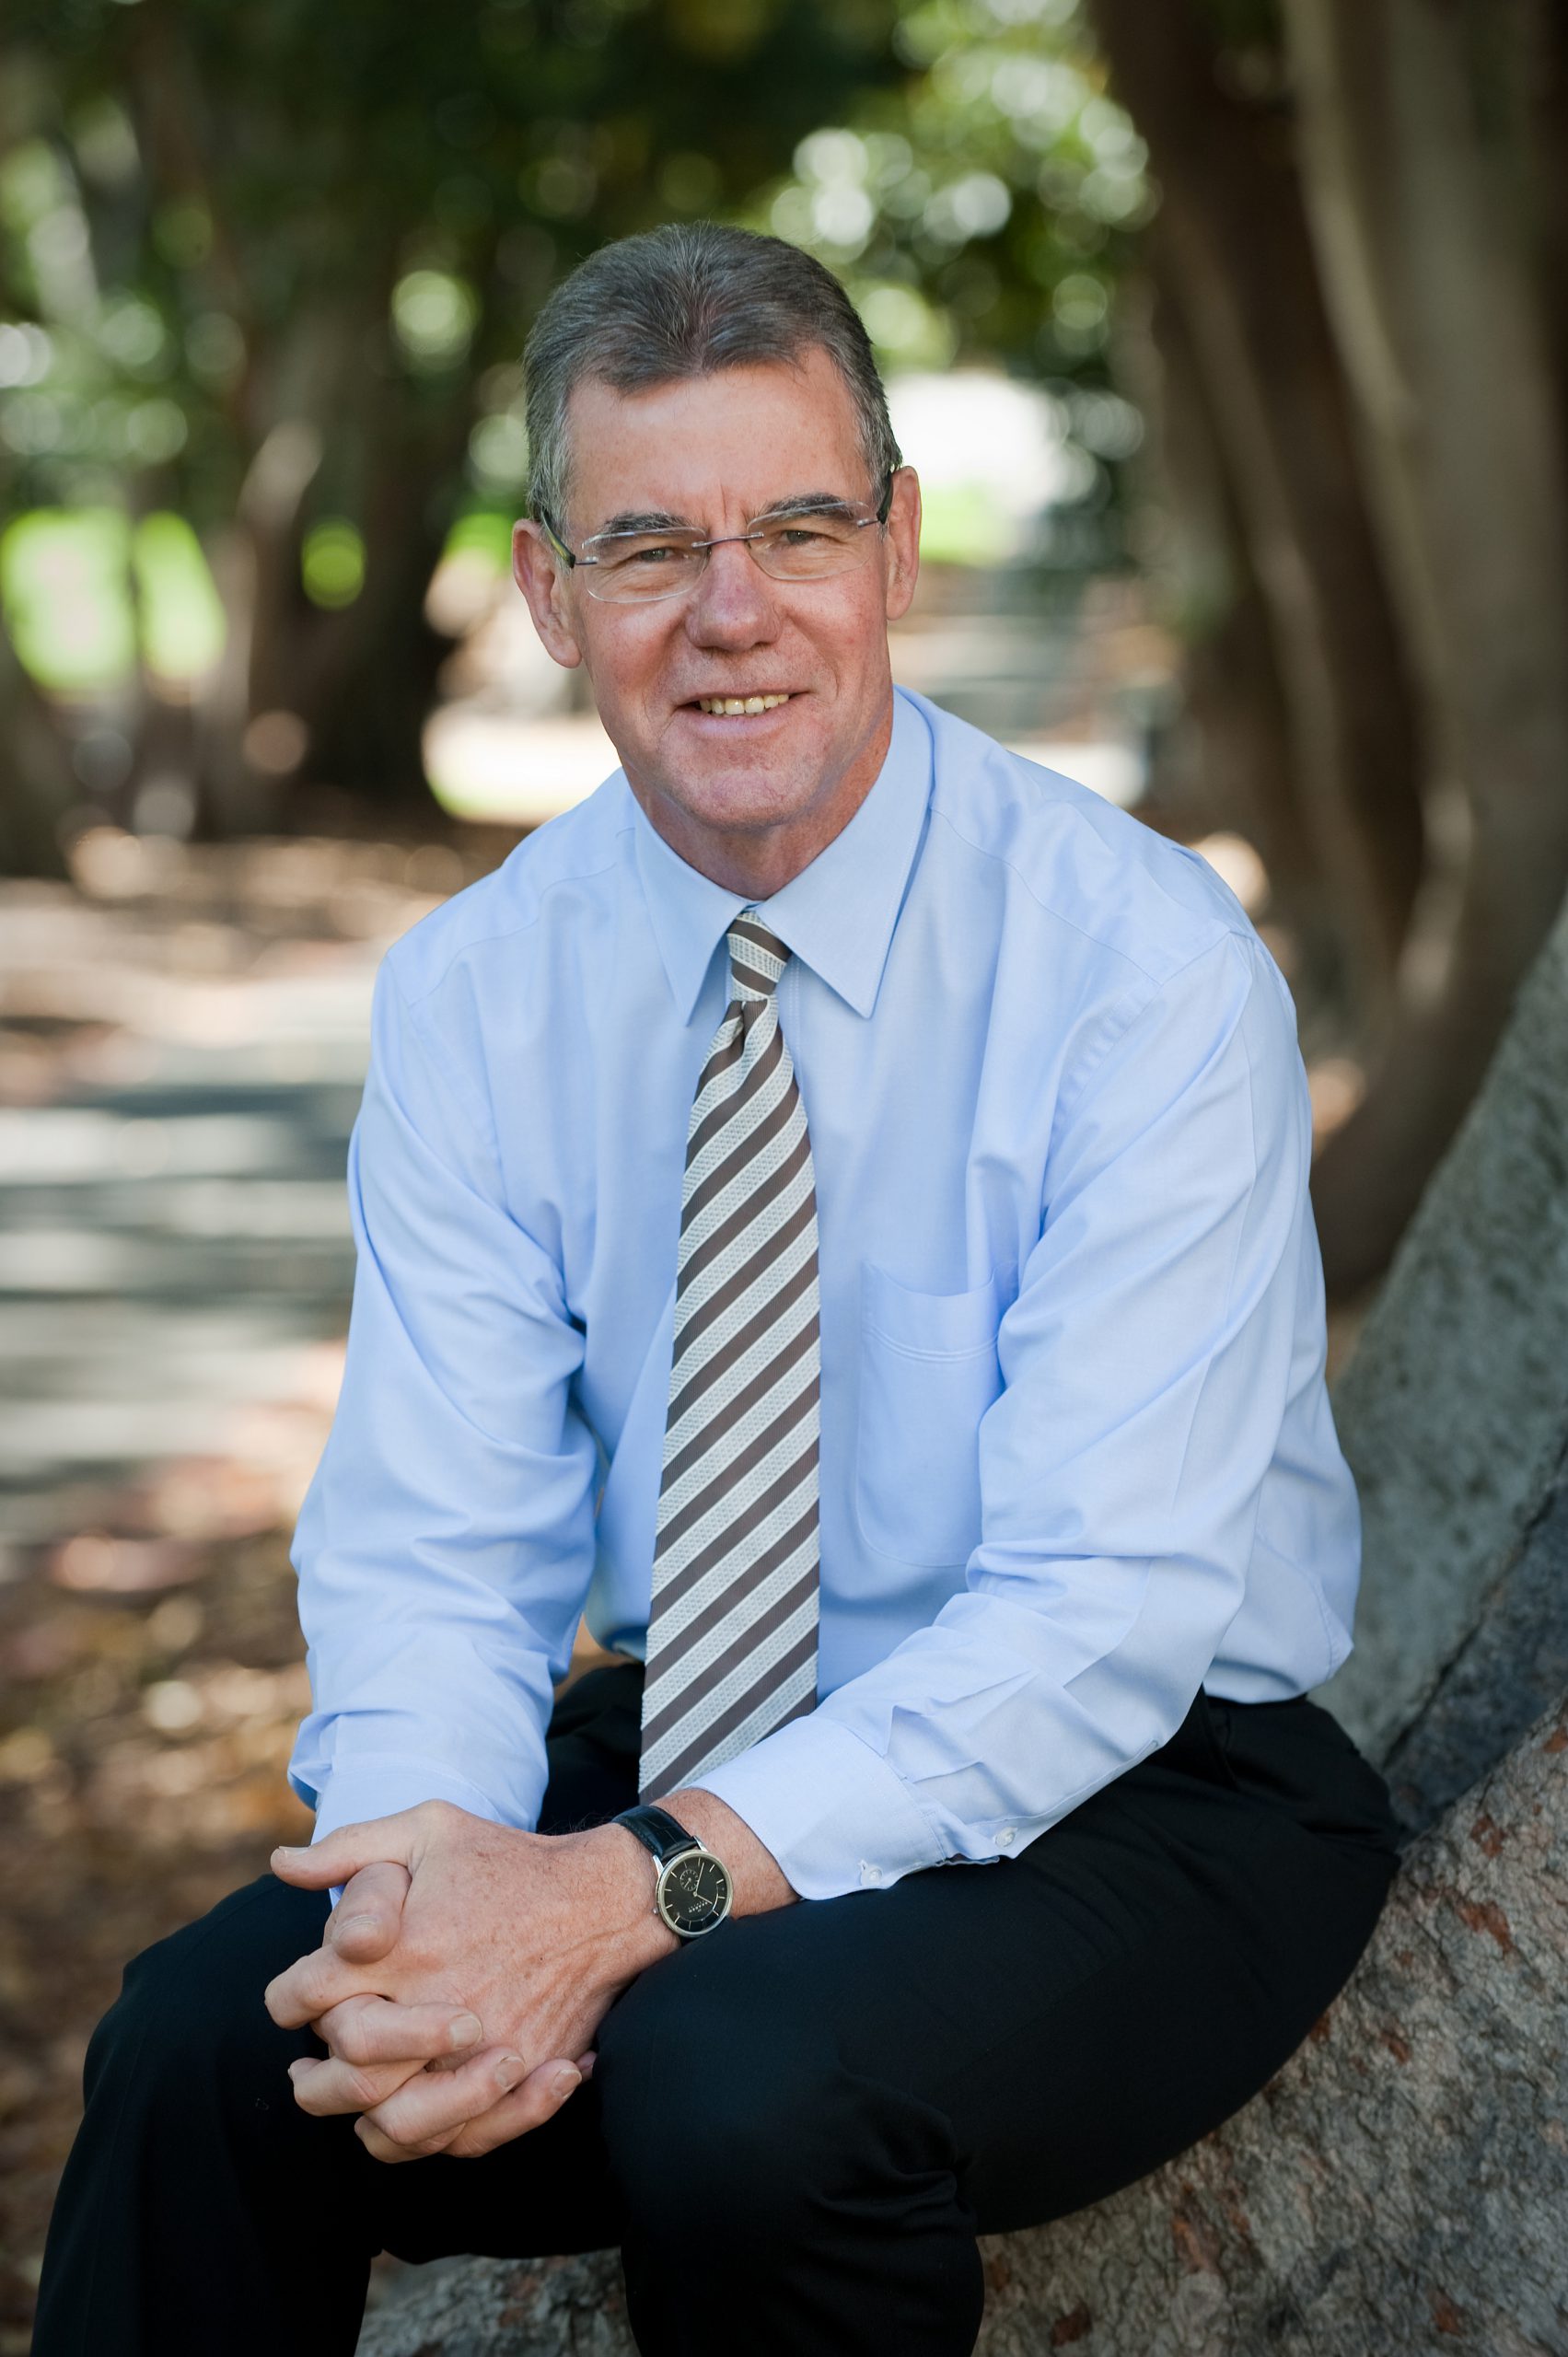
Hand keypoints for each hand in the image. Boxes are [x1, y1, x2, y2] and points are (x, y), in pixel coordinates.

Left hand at [266, 1802, 673, 2161]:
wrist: (604, 1898)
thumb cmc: (510, 1861)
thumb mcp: (430, 1828)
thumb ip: (350, 1848)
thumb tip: (280, 1863)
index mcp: (399, 1949)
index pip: (302, 1997)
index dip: (287, 2002)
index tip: (296, 2001)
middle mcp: (431, 2008)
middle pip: (341, 2076)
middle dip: (314, 2078)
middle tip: (307, 2070)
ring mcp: (478, 2053)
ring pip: (393, 2125)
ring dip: (363, 2117)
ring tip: (355, 2100)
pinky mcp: (518, 2079)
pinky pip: (457, 2139)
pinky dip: (427, 2137)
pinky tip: (412, 2113)